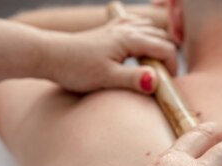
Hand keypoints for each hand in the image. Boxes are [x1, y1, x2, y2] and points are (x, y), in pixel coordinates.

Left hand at [39, 14, 176, 92]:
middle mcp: (126, 29)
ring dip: (158, 45)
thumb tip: (156, 82)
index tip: (167, 85)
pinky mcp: (108, 31)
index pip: (165, 49)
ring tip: (154, 67)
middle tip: (163, 80)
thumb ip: (134, 79)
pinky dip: (145, 33)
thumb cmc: (75, 68)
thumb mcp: (107, 78)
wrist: (48, 55)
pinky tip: (140, 45)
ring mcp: (117, 28)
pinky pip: (135, 24)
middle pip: (161, 38)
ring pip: (150, 29)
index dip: (173, 67)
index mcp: (130, 39)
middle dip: (168, 58)